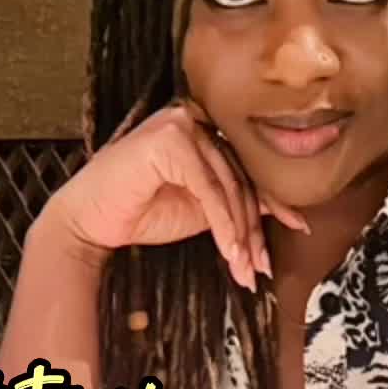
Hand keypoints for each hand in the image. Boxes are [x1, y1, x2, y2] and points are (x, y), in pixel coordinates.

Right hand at [41, 100, 307, 292]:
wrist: (90, 221)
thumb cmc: (140, 212)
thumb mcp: (201, 208)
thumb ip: (234, 199)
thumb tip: (280, 209)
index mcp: (201, 130)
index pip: (244, 166)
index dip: (271, 201)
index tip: (297, 227)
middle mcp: (193, 119)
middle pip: (239, 177)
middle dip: (253, 228)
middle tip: (261, 266)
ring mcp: (180, 124)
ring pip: (228, 185)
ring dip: (240, 233)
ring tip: (245, 269)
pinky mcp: (170, 141)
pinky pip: (209, 189)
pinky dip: (223, 224)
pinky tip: (230, 252)